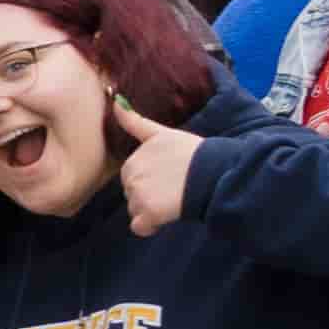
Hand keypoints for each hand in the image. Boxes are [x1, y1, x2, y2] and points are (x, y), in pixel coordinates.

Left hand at [112, 98, 201, 234]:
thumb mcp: (164, 133)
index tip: (169, 175)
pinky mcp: (147, 212)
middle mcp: (131, 174)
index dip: (152, 179)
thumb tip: (114, 100)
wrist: (215, 172)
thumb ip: (136, 121)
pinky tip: (165, 218)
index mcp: (133, 158)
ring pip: (136, 210)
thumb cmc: (195, 153)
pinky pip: (140, 227)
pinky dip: (151, 226)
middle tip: (174, 188)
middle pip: (132, 194)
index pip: (132, 177)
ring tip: (174, 200)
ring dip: (151, 211)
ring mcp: (137, 193)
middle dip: (149, 195)